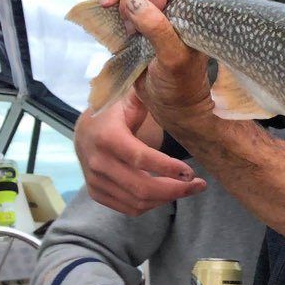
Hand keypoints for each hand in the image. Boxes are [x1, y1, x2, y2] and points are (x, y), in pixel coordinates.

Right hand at [74, 93, 204, 214]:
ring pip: (137, 202)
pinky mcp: (97, 193)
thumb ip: (147, 95)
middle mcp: (97, 162)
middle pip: (141, 187)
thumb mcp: (128, 100)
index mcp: (107, 137)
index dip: (168, 168)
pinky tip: (167, 194)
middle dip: (175, 190)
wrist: (85, 130)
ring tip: (190, 188)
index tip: (191, 172)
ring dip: (168, 199)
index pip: (141, 158)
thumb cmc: (115, 113)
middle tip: (199, 185)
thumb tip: (167, 76)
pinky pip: (128, 208)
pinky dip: (151, 205)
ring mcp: (95, 180)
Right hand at [114, 0, 213, 130]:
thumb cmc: (180, 83)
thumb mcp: (174, 59)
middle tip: (138, 30)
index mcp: (195, 8)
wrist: (167, 103)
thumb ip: (159, 31)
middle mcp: (176, 2)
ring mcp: (153, 6)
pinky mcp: (134, 14)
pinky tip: (106, 6)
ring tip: (130, 31)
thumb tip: (137, 3)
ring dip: (124, 1)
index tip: (154, 9)